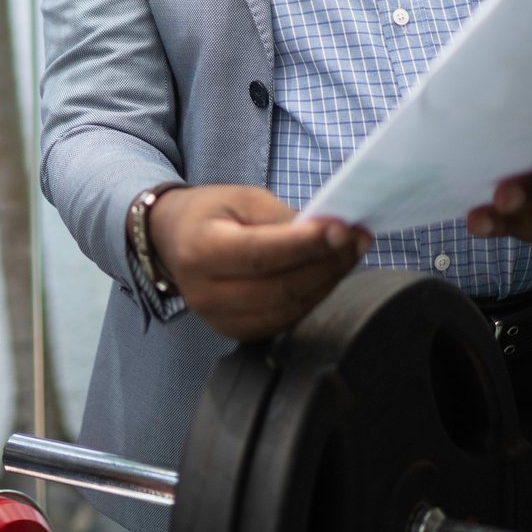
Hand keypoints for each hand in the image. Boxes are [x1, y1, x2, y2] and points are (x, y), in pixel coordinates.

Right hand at [148, 184, 370, 342]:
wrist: (174, 241)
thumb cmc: (209, 214)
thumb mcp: (240, 198)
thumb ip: (281, 218)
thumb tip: (328, 234)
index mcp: (200, 252)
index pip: (260, 254)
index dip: (304, 245)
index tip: (342, 230)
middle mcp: (206, 294)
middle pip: (280, 287)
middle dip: (326, 263)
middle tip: (357, 238)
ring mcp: (220, 320)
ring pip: (289, 308)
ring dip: (327, 281)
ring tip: (350, 252)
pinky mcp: (237, 332)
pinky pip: (286, 320)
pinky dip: (313, 296)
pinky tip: (327, 273)